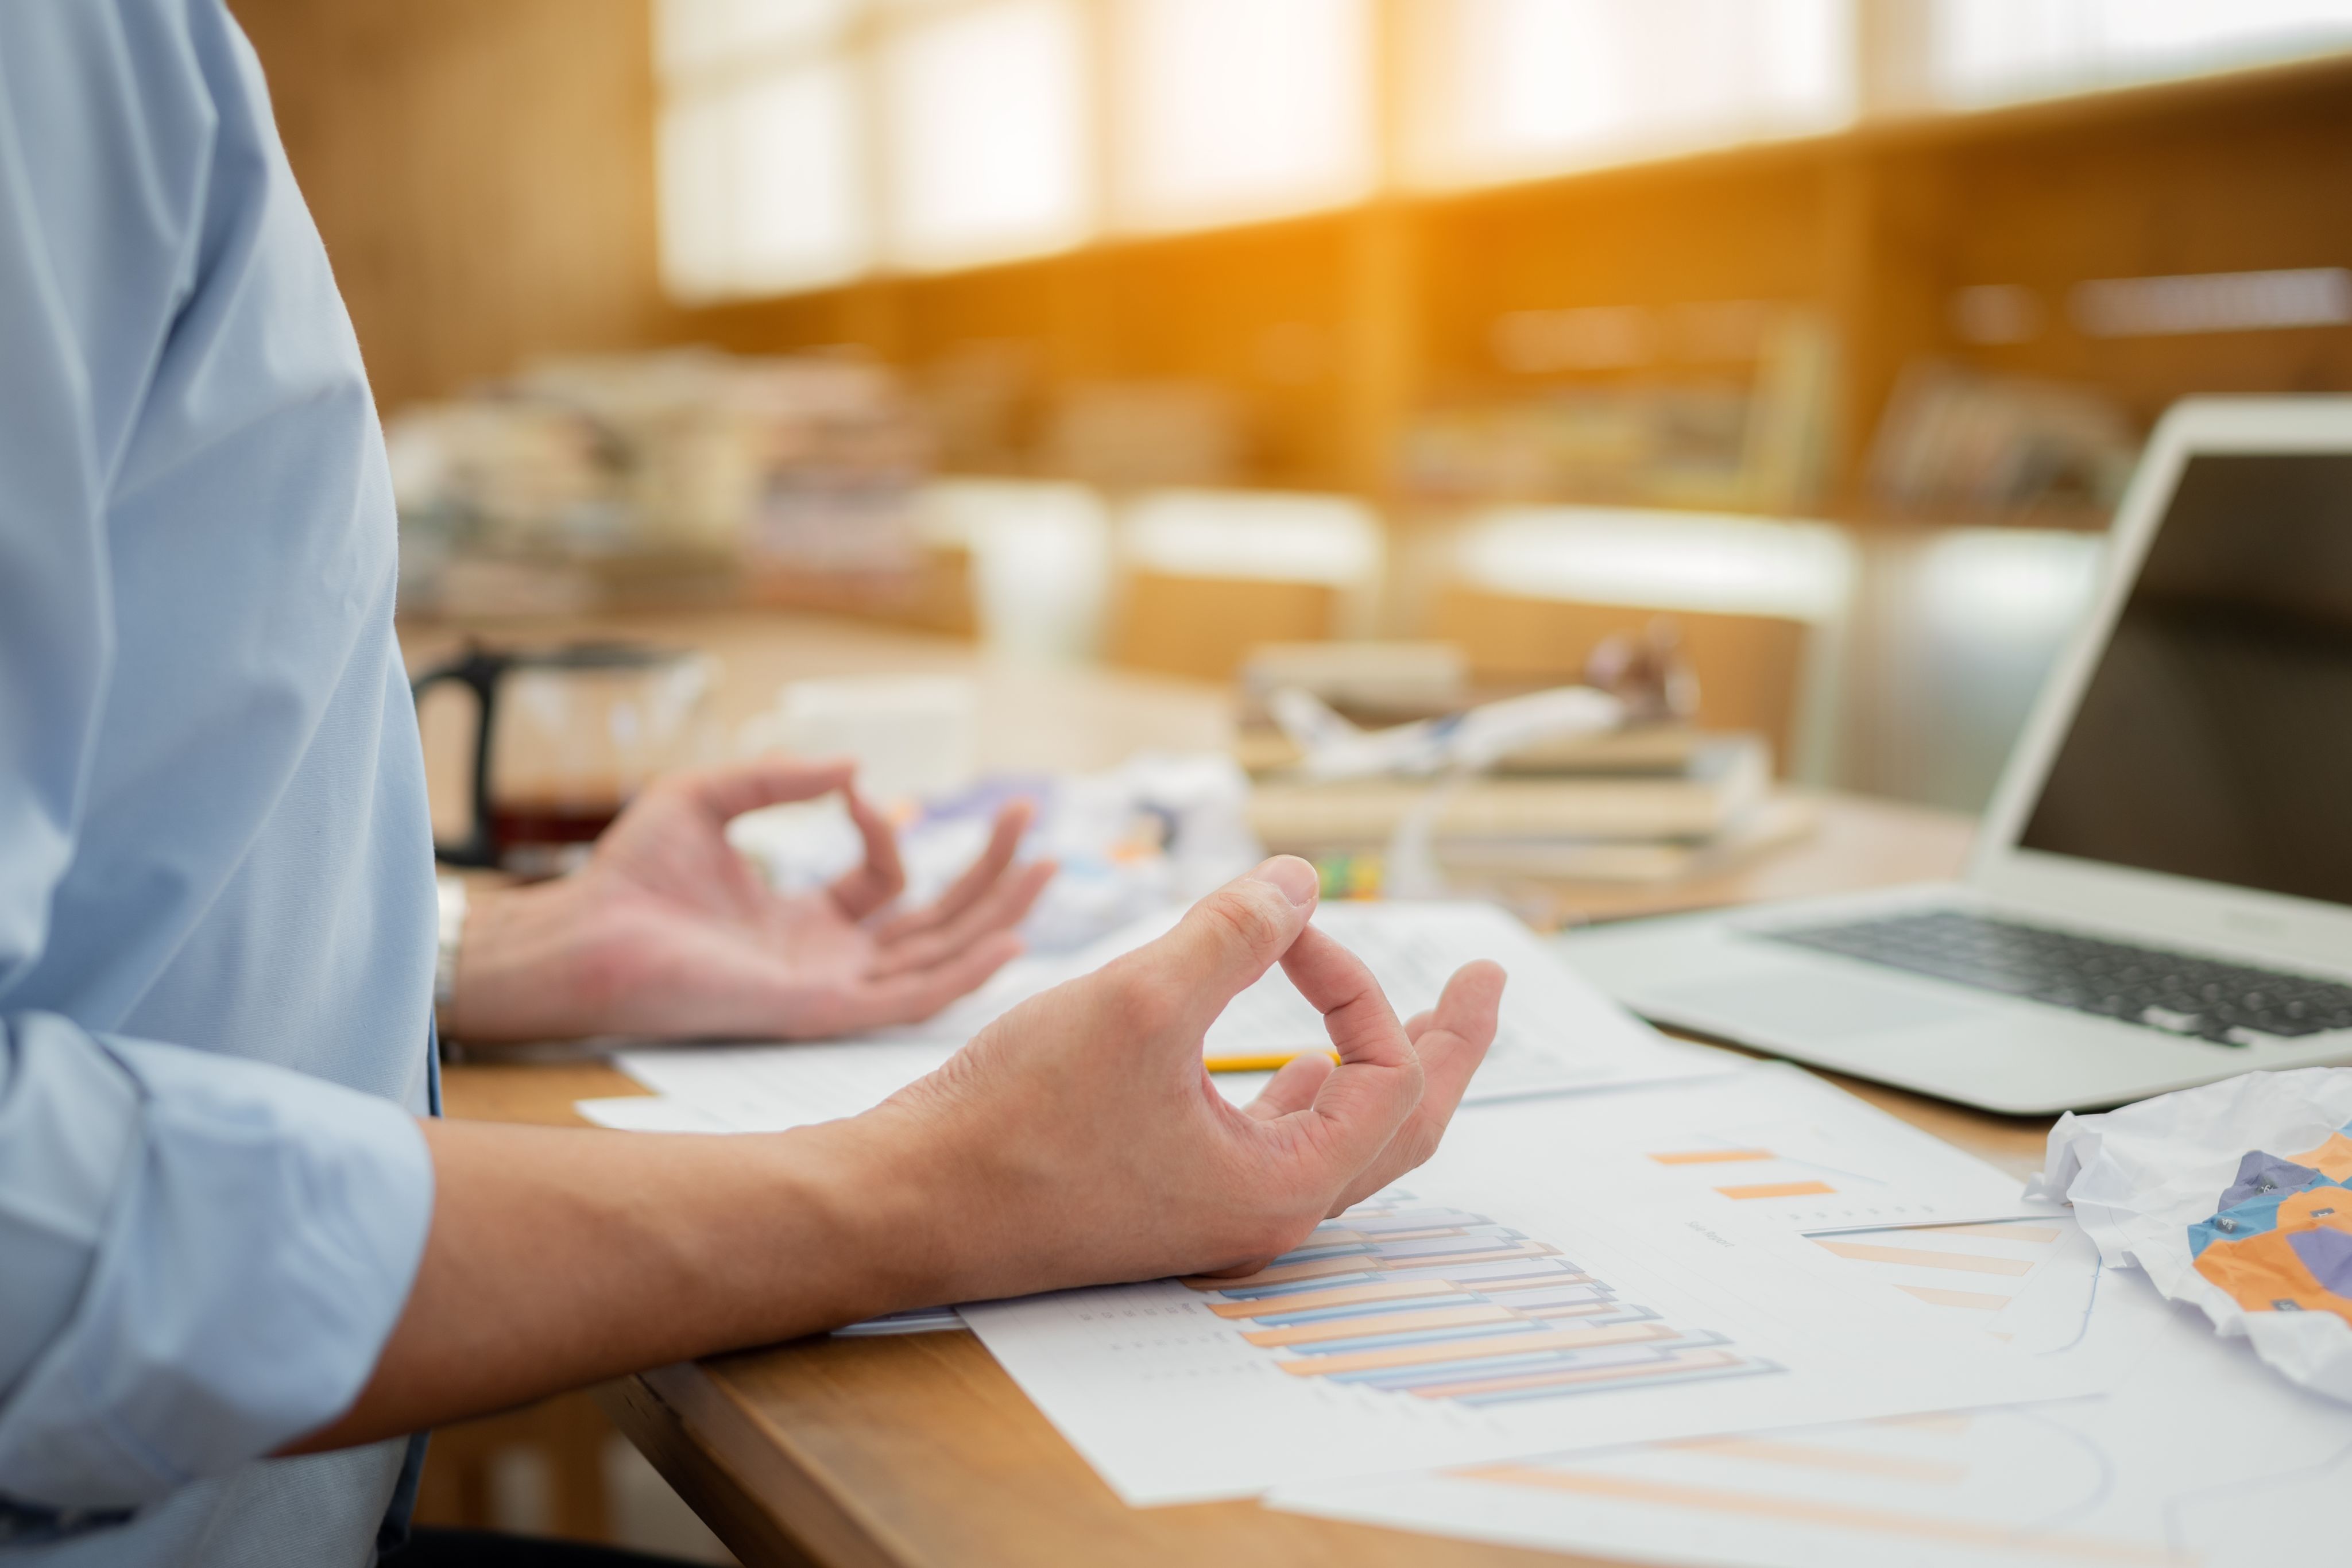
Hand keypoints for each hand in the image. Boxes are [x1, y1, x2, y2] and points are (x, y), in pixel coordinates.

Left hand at [442, 757, 1053, 1042]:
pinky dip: (964, 972)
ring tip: (1046, 862)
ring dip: (997, 911)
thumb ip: (779, 778)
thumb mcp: (707, 797)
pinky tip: (1009, 938)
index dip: (884, 831)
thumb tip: (854, 769)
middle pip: (935, 920)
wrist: (582, 932)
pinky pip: (910, 997)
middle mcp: (829, 960)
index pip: (883, 881)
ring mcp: (830, 986)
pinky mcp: (821, 1007)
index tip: (852, 792)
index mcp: (807, 921)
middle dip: (989, 871)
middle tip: (1030, 815)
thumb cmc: (629, 876)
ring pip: (939, 955)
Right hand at [862, 855, 1504, 1300]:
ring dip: (1380, 1070)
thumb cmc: (1014, 1119)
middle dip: (1448, 1046)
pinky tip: (1296, 1064)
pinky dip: (1302, 1091)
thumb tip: (1299, 879)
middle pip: (1402, 1126)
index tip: (1285, 925)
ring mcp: (1217, 1212)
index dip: (1354, 981)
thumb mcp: (1139, 1002)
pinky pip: (1274, 1144)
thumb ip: (1232, 933)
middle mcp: (1265, 1213)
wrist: (902, 1203)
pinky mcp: (1167, 1197)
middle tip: (1487, 983)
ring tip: (1417, 1019)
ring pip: (1341, 1139)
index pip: (1385, 1072)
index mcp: (1282, 1186)